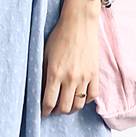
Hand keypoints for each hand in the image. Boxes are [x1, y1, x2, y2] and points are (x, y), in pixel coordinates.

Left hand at [41, 0, 99, 116]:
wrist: (78, 24)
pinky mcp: (95, 74)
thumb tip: (41, 90)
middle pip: (64, 108)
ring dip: (71, 108)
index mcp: (54, 73)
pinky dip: (85, 100)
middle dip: (57, 111)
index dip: (44, 111)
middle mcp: (70, 78)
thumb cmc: (59, 36)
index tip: (42, 112)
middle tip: (53, 109)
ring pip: (78, 105)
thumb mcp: (45, 54)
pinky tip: (79, 97)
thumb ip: (43, 73)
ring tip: (66, 104)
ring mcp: (84, 77)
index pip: (49, 102)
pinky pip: (92, 96)